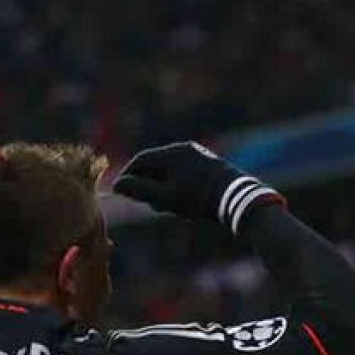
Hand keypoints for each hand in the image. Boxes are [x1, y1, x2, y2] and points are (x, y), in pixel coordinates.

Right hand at [113, 141, 284, 233]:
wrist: (237, 198)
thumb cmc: (197, 198)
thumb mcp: (164, 197)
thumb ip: (139, 190)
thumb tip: (117, 185)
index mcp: (172, 152)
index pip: (140, 160)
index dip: (128, 175)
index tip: (119, 191)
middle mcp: (184, 149)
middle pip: (154, 164)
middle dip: (145, 183)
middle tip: (143, 202)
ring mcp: (198, 155)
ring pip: (169, 169)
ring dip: (161, 186)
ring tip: (164, 205)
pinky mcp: (208, 164)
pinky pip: (182, 172)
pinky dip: (175, 185)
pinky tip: (180, 202)